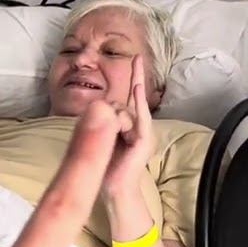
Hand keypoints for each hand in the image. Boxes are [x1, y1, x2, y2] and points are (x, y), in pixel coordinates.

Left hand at [101, 55, 155, 200]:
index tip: (136, 58)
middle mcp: (140, 126)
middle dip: (126, 92)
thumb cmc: (109, 165)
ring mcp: (144, 132)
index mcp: (131, 125)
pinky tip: (137, 87)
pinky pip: (140, 116)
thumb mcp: (106, 135)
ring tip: (113, 141)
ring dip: (114, 121)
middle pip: (128, 101)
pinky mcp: (144, 139)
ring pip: (127, 110)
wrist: (115, 188)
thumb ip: (108, 120)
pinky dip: (139, 102)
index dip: (135, 77)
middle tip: (132, 73)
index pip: (132, 97)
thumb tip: (103, 105)